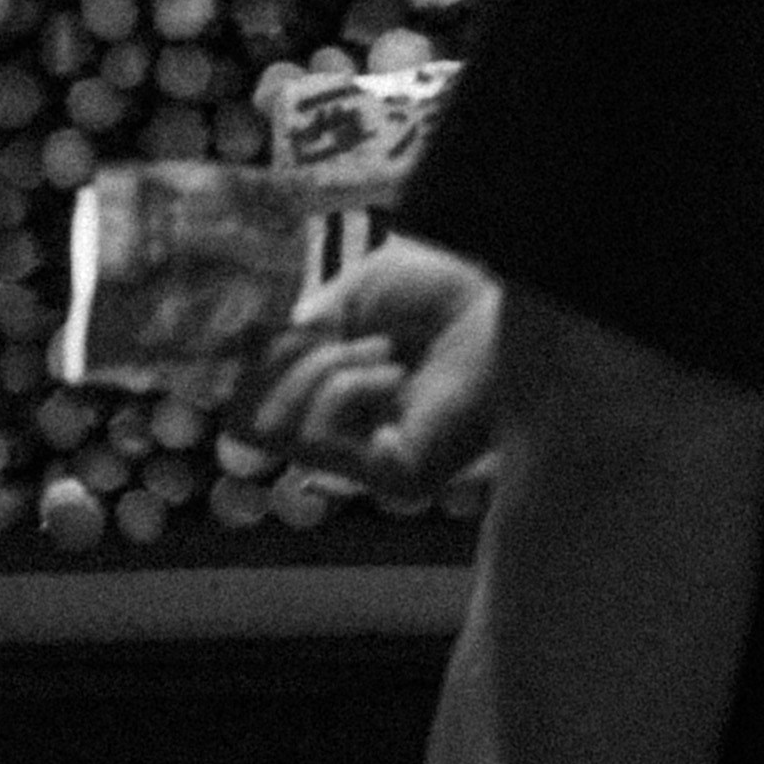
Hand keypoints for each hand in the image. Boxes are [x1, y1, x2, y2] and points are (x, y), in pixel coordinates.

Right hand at [245, 239, 504, 501]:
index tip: (283, 332)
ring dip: (322, 372)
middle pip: (264, 424)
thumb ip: (310, 328)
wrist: (505, 295)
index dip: (262, 370)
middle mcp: (366, 435)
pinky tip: (391, 373)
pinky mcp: (399, 477)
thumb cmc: (449, 287)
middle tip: (357, 335)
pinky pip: (321, 440)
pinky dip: (342, 391)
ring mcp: (380, 461)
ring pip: (284, 431)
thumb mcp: (362, 293)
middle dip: (293, 365)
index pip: (271, 409)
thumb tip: (259, 353)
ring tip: (383, 349)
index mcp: (357, 397)